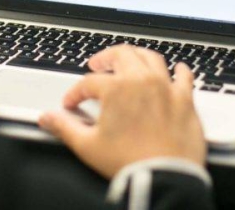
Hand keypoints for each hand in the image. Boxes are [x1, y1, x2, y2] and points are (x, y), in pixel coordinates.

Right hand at [38, 45, 205, 178]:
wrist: (165, 178)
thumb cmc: (129, 163)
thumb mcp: (88, 146)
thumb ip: (65, 127)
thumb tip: (48, 118)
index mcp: (116, 89)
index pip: (89, 83)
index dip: (76, 93)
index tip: (72, 103)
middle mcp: (142, 81)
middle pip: (121, 55)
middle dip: (105, 58)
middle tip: (98, 65)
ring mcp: (166, 88)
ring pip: (151, 58)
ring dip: (137, 56)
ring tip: (131, 60)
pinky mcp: (185, 100)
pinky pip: (184, 76)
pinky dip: (178, 71)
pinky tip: (176, 70)